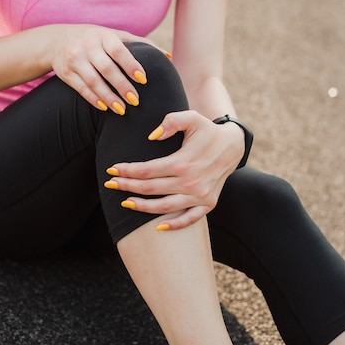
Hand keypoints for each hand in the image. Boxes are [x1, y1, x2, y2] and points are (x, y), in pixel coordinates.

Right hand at [51, 25, 161, 114]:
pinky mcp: (66, 73)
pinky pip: (81, 89)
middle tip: (136, 101)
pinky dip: (94, 99)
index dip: (131, 65)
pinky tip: (105, 107)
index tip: (144, 79)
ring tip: (122, 109)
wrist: (57, 40)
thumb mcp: (114, 36)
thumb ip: (140, 44)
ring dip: (109, 97)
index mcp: (103, 35)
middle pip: (107, 69)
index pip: (118, 50)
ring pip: (93, 81)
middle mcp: (87, 46)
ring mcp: (75, 59)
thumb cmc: (96, 39)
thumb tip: (168, 56)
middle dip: (122, 86)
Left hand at [104, 110, 244, 229]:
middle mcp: (192, 182)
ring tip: (126, 203)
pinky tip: (157, 226)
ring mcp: (200, 196)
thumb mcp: (192, 118)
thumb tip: (152, 136)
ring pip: (165, 207)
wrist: (233, 146)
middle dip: (127, 187)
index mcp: (184, 162)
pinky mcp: (208, 204)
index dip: (127, 170)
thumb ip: (171, 121)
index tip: (112, 170)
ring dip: (142, 207)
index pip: (147, 170)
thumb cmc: (207, 131)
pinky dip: (174, 225)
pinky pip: (189, 220)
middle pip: (151, 189)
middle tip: (111, 185)